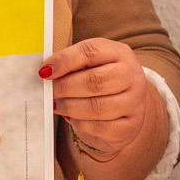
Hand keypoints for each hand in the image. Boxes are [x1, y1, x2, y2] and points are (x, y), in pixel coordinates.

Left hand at [40, 37, 155, 159]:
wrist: (125, 106)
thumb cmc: (101, 81)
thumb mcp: (90, 65)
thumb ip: (71, 64)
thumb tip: (45, 72)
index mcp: (120, 53)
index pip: (91, 51)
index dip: (65, 61)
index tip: (45, 71)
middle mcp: (132, 76)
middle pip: (95, 80)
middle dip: (65, 87)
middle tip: (49, 92)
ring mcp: (134, 102)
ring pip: (96, 107)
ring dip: (70, 107)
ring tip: (57, 105)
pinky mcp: (130, 126)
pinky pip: (100, 127)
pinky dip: (81, 124)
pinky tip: (73, 118)